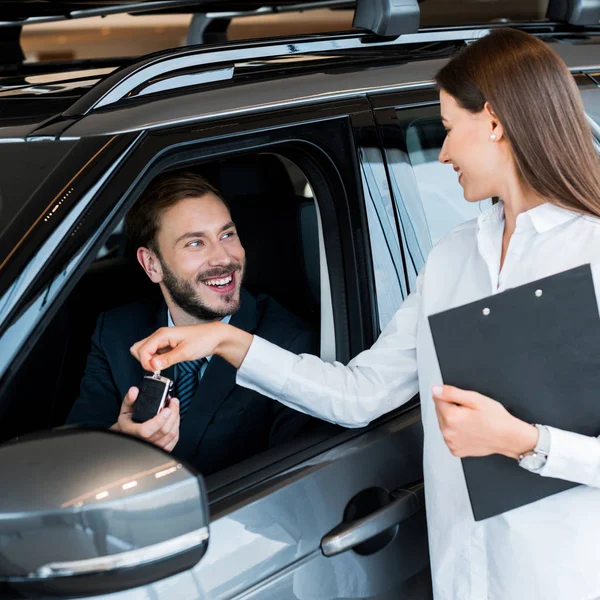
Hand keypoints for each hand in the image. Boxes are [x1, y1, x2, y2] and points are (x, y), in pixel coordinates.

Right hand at [110, 387, 179, 451]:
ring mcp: (154, 447)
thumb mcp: (125, 410)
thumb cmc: (128, 424)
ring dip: (176, 419)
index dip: (159, 420)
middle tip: (174, 402)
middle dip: (173, 414)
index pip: (146, 431)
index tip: (166, 409)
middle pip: (164, 431)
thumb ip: (130, 399)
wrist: (128, 435)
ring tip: (175, 407)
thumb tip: (134, 391)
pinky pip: (174, 440)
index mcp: (132, 432)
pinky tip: (175, 418)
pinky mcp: (162, 449)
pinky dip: (177, 427)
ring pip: (171, 435)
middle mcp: (143, 442)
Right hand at [130, 322, 252, 371]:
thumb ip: (167, 360)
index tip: (155, 371)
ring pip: (145, 351)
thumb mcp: (185, 353)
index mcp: (162, 334)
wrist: (215, 337)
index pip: (141, 350)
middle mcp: (160, 335)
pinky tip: (166, 363)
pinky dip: (156, 360)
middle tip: (157, 368)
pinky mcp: (167, 345)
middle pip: (138, 349)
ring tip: (163, 366)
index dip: (145, 363)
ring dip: (149, 361)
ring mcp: (163, 340)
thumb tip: (152, 366)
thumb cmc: (203, 340)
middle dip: (143, 361)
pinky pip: (154, 353)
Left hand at [431, 385, 537, 458]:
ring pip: (443, 423)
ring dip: (452, 419)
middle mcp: (448, 432)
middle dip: (451, 408)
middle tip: (469, 411)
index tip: (463, 401)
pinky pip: (449, 435)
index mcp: (451, 417)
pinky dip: (456, 431)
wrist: (509, 438)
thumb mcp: (475, 399)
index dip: (450, 396)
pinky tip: (468, 430)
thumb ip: (451, 392)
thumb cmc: (496, 419)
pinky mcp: (455, 450)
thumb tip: (435, 389)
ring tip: (471, 421)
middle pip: (439, 411)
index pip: (437, 398)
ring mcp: (451, 443)